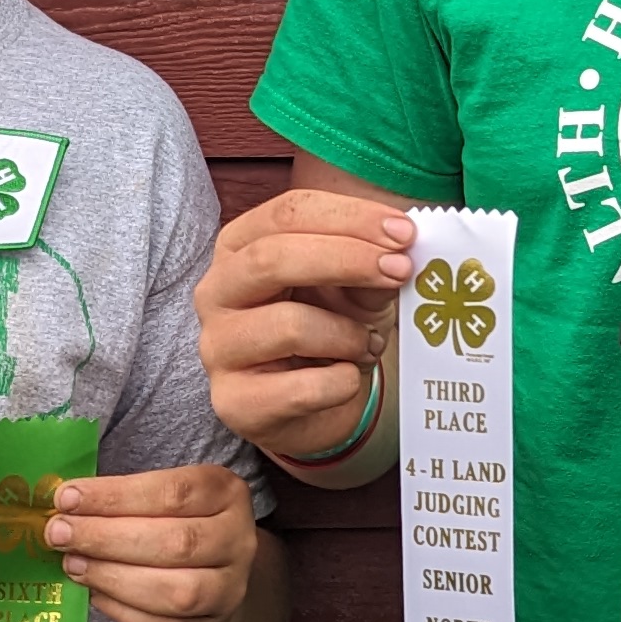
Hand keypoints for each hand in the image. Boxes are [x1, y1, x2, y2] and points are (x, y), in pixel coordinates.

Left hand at [44, 461, 258, 621]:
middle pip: (175, 543)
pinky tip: (93, 592)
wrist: (201, 579)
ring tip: (71, 563)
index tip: (67, 497)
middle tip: (59, 533)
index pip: (174, 493)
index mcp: (227, 494)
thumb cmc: (168, 525)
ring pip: (174, 591)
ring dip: (112, 576)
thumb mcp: (158, 497)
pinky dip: (120, 609)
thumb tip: (64, 504)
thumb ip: (120, 498)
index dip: (116, 496)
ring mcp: (228, 590)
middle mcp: (238, 541)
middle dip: (107, 538)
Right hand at [195, 188, 413, 464]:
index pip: (287, 213)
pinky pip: (302, 388)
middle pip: (272, 258)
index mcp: (239, 247)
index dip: (349, 217)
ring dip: (348, 334)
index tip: (404, 232)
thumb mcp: (354, 288)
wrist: (313, 408)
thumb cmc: (329, 331)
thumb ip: (370, 266)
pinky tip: (348, 379)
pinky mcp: (233, 402)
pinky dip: (342, 382)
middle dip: (347, 259)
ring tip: (367, 345)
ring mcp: (218, 348)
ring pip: (289, 326)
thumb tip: (399, 255)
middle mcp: (216, 291)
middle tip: (401, 270)